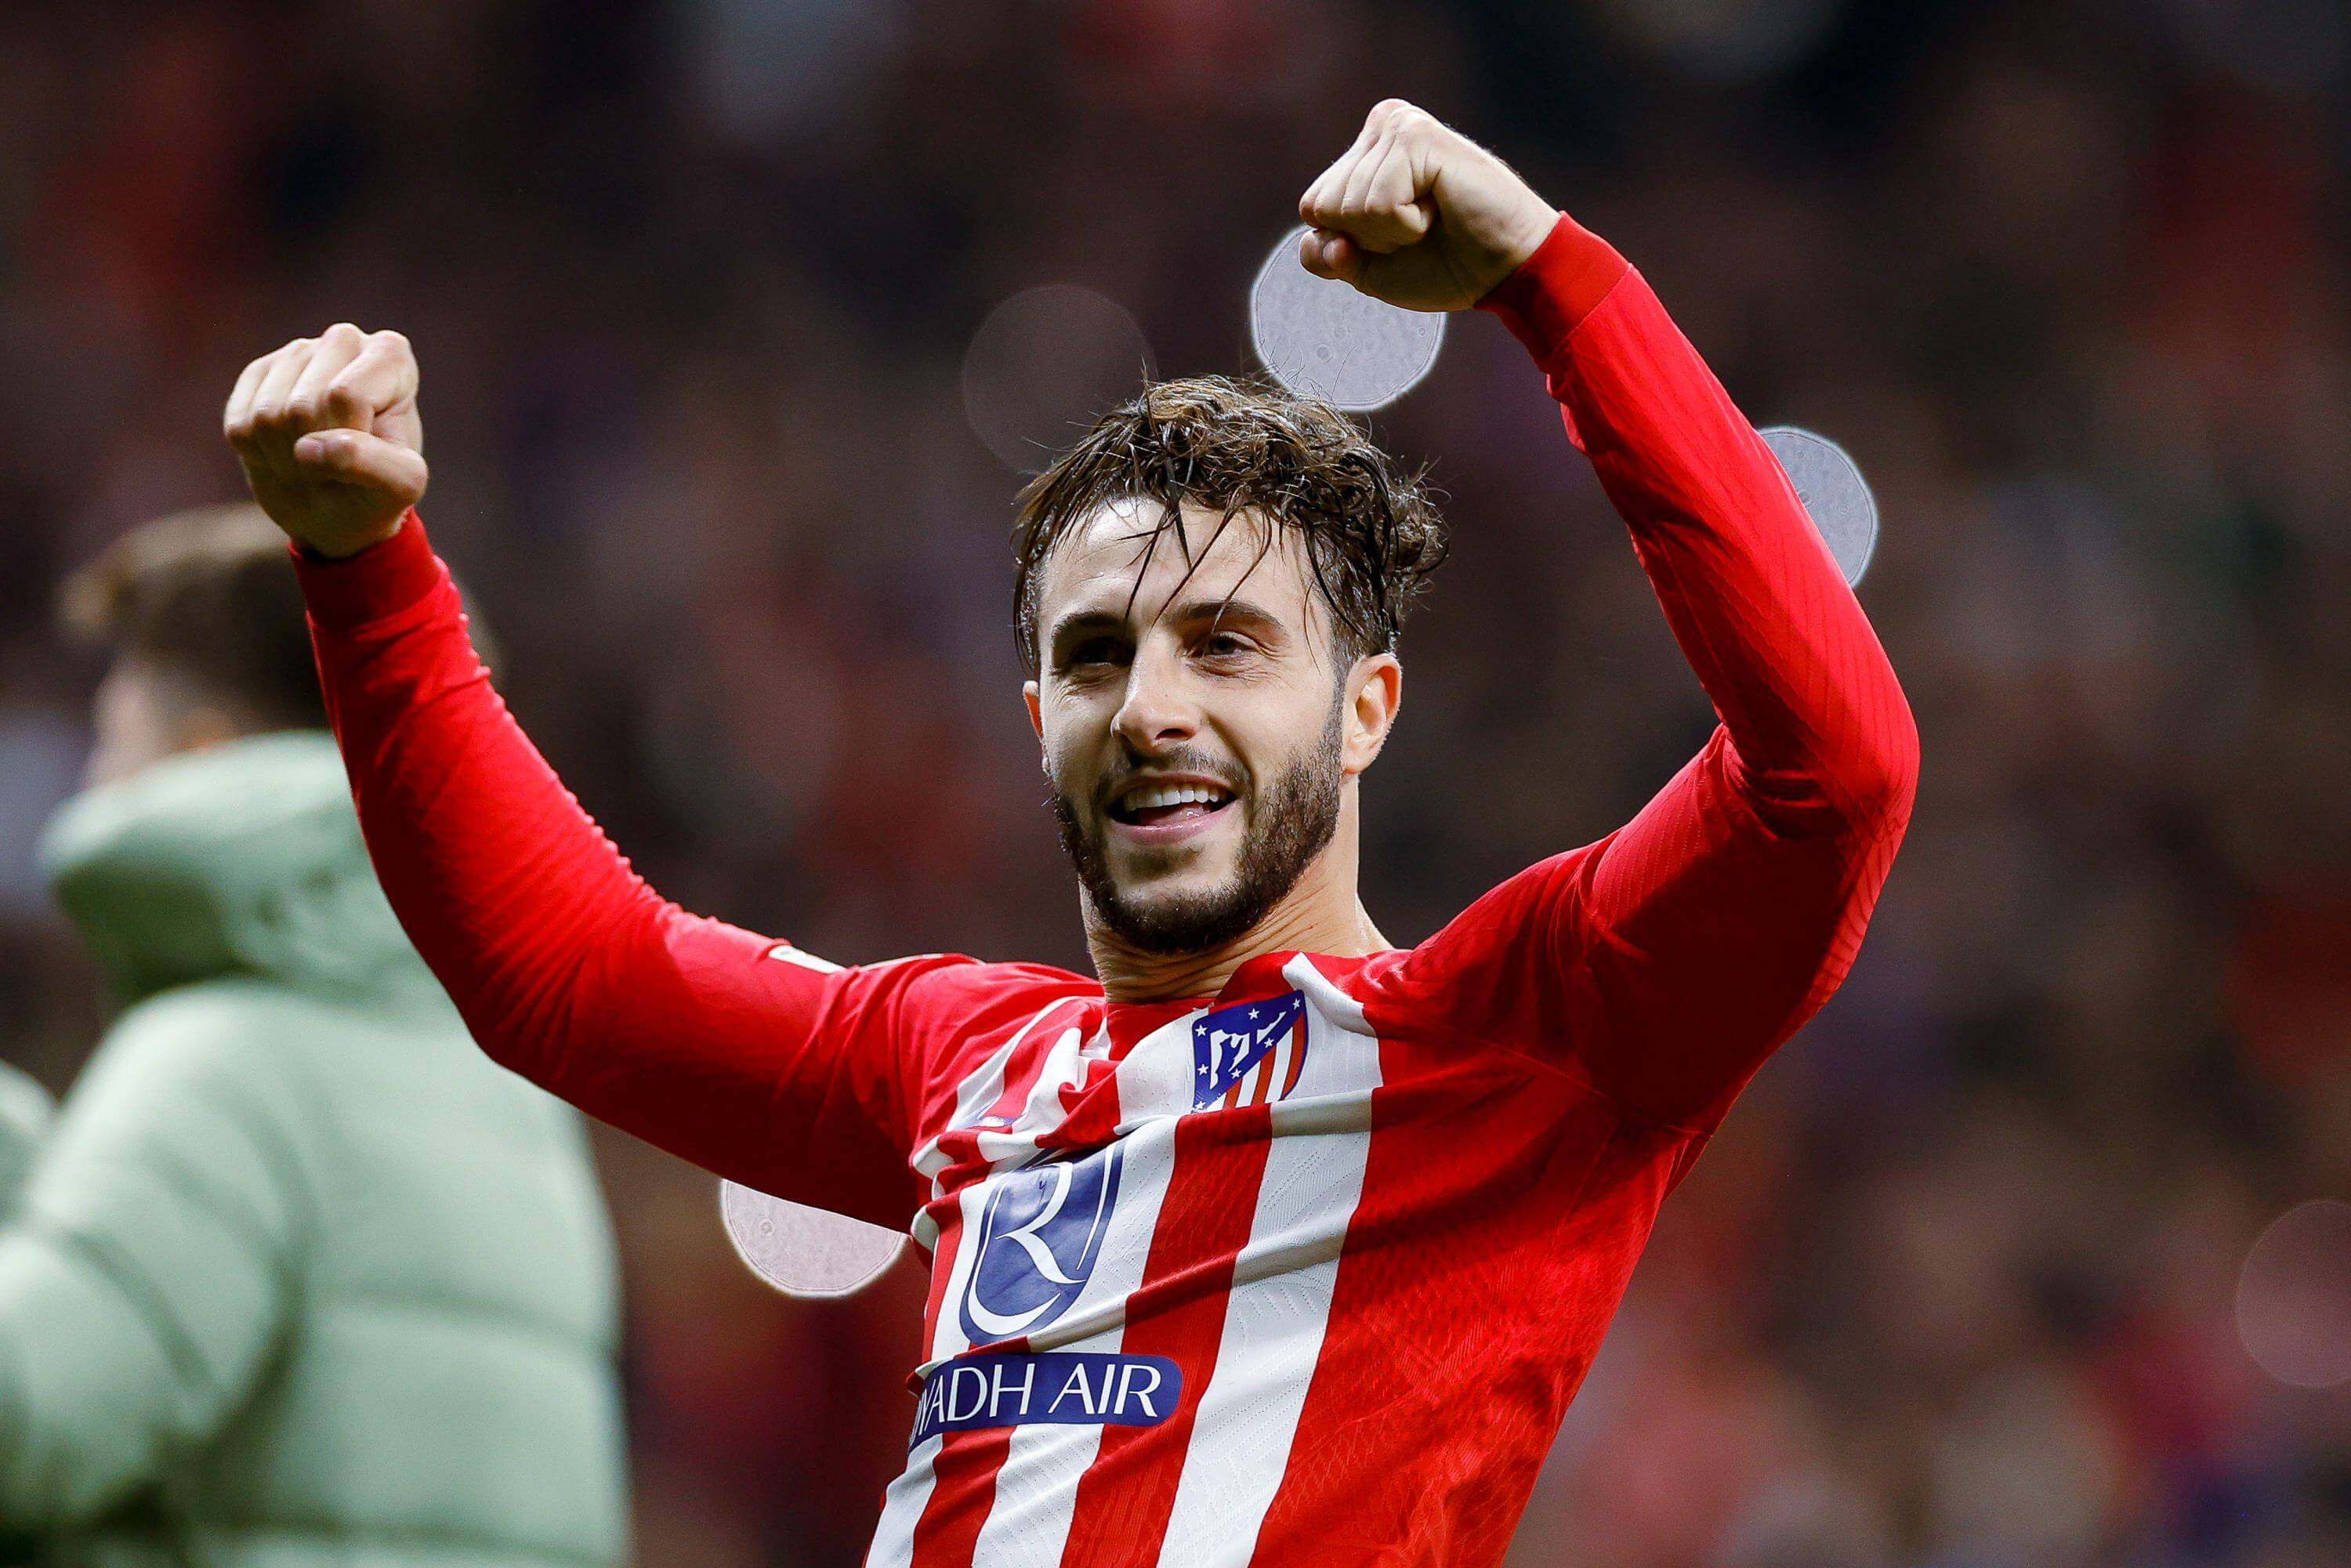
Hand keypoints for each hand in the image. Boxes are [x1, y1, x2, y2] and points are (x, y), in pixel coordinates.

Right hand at [224, 323, 426, 557]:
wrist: (339, 504)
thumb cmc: (379, 488)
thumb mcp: (401, 485)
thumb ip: (375, 466)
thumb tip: (310, 448)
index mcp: (391, 354)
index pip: (346, 396)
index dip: (350, 442)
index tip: (369, 457)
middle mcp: (344, 340)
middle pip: (304, 406)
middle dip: (317, 454)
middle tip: (338, 466)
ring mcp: (297, 352)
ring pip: (268, 416)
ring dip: (287, 459)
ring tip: (315, 461)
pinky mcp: (257, 373)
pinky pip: (240, 425)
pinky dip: (259, 456)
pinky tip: (285, 451)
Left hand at [1298, 99, 1558, 312]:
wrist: (1505, 270)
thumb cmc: (1445, 265)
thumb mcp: (1369, 270)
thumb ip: (1326, 256)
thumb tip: (1319, 242)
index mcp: (1364, 151)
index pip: (1312, 208)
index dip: (1350, 243)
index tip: (1401, 235)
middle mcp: (1379, 127)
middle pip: (1322, 205)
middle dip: (1368, 237)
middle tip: (1420, 227)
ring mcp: (1397, 126)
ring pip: (1349, 206)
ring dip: (1392, 232)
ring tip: (1434, 216)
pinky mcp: (1417, 135)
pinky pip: (1378, 204)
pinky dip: (1408, 224)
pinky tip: (1441, 206)